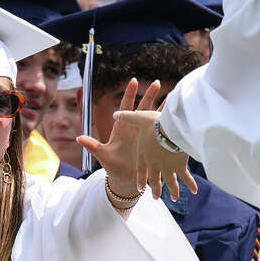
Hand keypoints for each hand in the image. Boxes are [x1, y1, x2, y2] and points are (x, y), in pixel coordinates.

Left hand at [76, 78, 163, 196]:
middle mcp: (135, 130)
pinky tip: (181, 118)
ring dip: (164, 108)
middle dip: (150, 95)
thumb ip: (93, 146)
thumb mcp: (104, 156)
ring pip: (156, 119)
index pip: (126, 109)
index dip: (130, 94)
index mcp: (122, 129)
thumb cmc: (114, 166)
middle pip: (143, 110)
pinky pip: (164, 134)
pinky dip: (172, 126)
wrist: (127, 180)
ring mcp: (146, 137)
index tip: (134, 80)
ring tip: (173, 96)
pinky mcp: (155, 146)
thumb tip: (78, 138)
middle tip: (157, 82)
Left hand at [111, 108, 197, 201]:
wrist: (171, 129)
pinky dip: (190, 184)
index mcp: (143, 155)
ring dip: (173, 190)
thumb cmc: (155, 123)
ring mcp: (167, 167)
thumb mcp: (139, 119)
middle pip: (154, 179)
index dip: (141, 179)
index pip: (141, 169)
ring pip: (169, 182)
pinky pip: (185, 178)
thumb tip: (115, 114)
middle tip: (156, 198)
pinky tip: (194, 191)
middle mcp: (154, 164)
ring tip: (174, 198)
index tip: (140, 188)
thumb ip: (127, 118)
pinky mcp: (179, 166)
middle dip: (156, 189)